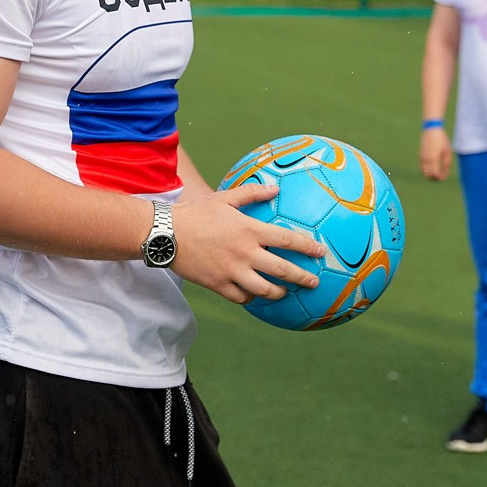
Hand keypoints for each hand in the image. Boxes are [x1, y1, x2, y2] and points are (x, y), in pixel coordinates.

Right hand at [169, 183, 324, 304]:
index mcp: (249, 230)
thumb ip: (252, 193)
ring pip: (264, 289)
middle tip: (314, 282)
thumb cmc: (196, 213)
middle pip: (282, 269)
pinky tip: (255, 295)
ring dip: (279, 292)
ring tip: (286, 293)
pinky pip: (241, 297)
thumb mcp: (225, 198)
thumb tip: (275, 188)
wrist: (165, 233)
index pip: (286, 240)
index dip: (307, 247)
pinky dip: (251, 298)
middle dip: (302, 277)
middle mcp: (244, 253)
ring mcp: (231, 271)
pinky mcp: (217, 284)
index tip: (321, 252)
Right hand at [419, 125, 452, 181]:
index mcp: (433, 159)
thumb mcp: (447, 152)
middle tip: (441, 176)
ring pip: (423, 173)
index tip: (444, 176)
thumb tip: (445, 174)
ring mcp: (421, 157)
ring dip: (430, 174)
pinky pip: (422, 167)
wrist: (431, 129)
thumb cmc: (442, 140)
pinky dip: (427, 170)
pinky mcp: (420, 155)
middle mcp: (426, 159)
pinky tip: (433, 166)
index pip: (435, 174)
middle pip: (428, 176)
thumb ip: (447, 164)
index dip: (440, 178)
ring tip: (438, 171)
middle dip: (434, 178)